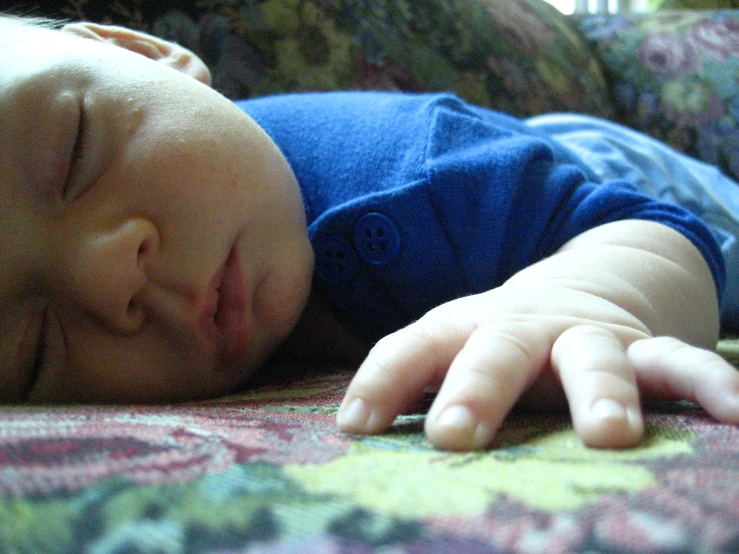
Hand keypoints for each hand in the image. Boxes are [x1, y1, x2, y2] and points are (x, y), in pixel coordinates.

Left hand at [336, 221, 738, 449]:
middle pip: (496, 350)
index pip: (413, 346)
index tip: (355, 426)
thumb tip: (350, 430)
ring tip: (608, 433)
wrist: (575, 291)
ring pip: (591, 356)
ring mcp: (586, 335)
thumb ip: (410, 383)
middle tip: (453, 435)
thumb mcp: (451, 350)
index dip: (381, 381)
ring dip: (600, 390)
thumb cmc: (497, 343)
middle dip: (476, 389)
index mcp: (463, 328)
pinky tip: (735, 414)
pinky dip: (707, 383)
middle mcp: (521, 328)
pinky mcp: (642, 346)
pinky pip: (678, 362)